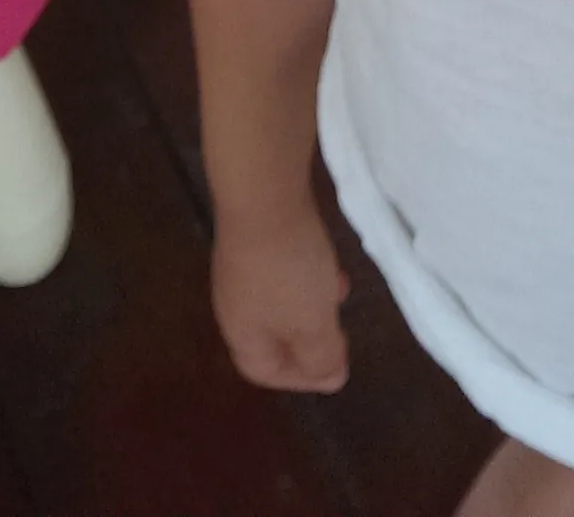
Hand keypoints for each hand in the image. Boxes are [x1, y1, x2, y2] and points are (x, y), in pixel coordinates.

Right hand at [212, 200, 349, 392]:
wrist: (264, 193)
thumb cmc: (289, 269)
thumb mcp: (312, 322)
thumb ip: (322, 355)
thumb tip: (332, 380)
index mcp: (242, 333)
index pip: (264, 371)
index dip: (299, 379)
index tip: (333, 371)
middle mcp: (234, 303)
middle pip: (270, 335)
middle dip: (307, 339)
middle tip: (340, 332)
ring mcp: (240, 266)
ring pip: (278, 299)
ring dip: (310, 302)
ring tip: (340, 290)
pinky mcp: (253, 235)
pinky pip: (280, 268)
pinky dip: (305, 272)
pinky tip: (326, 256)